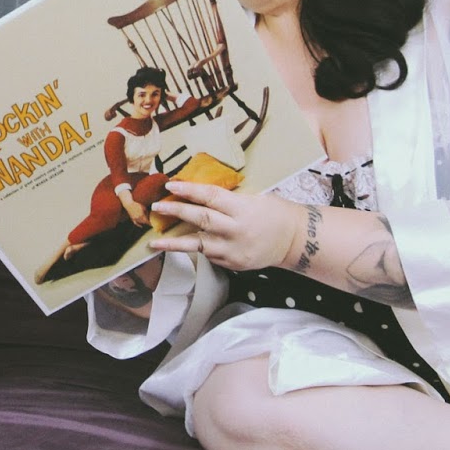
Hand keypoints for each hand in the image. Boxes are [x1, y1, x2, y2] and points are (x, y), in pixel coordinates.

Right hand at [122, 196, 150, 227]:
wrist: (129, 204)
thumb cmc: (136, 205)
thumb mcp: (143, 207)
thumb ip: (146, 212)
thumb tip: (148, 216)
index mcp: (142, 215)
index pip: (147, 221)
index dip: (149, 223)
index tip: (152, 224)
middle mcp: (138, 218)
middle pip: (144, 222)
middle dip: (147, 222)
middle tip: (149, 222)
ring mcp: (135, 219)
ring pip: (140, 223)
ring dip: (143, 223)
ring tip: (146, 223)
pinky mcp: (132, 219)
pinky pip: (136, 223)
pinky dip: (138, 225)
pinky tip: (141, 226)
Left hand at [147, 181, 302, 270]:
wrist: (295, 240)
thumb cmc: (275, 213)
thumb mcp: (254, 198)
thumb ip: (229, 198)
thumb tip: (200, 193)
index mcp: (242, 208)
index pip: (210, 197)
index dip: (189, 190)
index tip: (170, 186)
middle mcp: (236, 229)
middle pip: (201, 219)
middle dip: (176, 212)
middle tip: (157, 207)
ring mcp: (233, 249)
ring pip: (199, 244)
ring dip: (174, 243)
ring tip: (154, 242)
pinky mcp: (232, 263)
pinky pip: (209, 255)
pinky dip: (196, 250)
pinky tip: (181, 247)